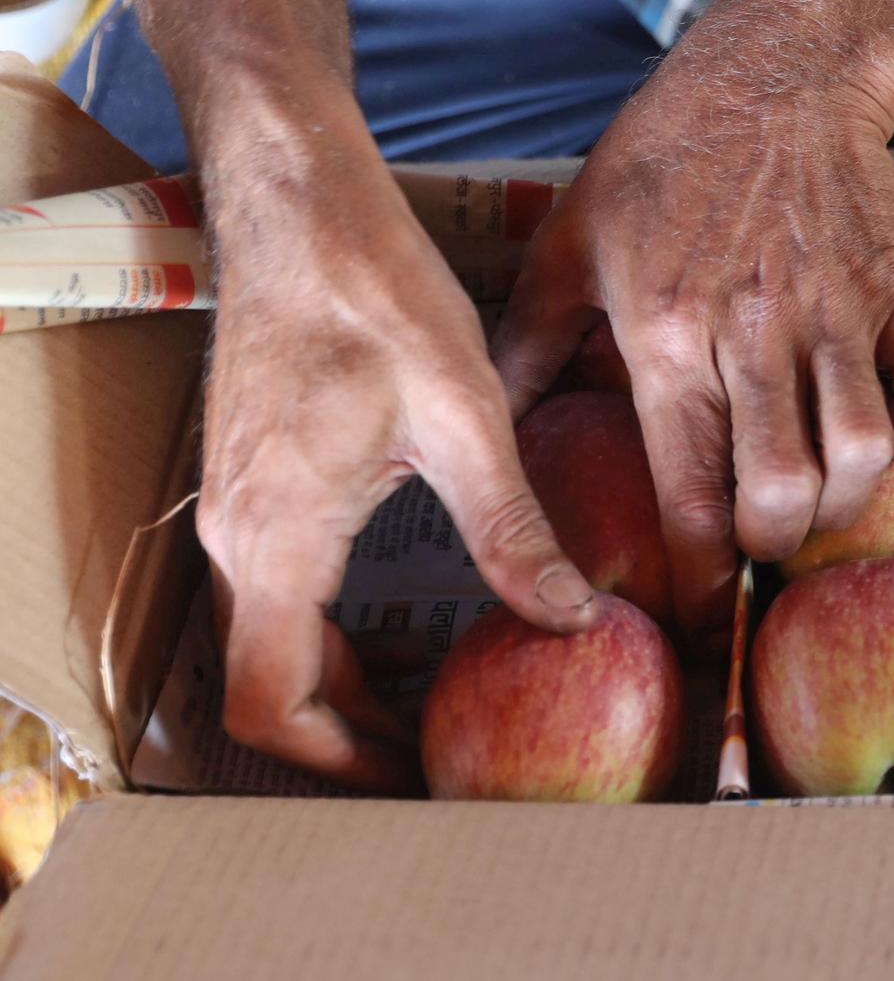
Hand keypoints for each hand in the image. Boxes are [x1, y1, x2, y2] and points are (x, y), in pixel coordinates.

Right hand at [196, 103, 597, 791]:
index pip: (272, 705)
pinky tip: (417, 626)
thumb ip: (511, 529)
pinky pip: (279, 595)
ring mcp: (234, 509)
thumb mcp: (463, 415)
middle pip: (271, 689)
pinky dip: (336, 634)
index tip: (420, 781)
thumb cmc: (372, 288)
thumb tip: (573, 619)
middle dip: (354, 739)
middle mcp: (236, 536)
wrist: (296, 199)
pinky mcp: (253, 481)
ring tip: (442, 707)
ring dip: (347, 688)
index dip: (342, 764)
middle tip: (449, 758)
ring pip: (273, 644)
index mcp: (275, 537)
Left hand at [492, 15, 893, 641]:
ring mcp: (840, 309)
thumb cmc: (662, 158)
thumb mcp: (572, 243)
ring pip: (867, 450)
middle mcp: (756, 330)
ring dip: (846, 504)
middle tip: (758, 546)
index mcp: (667, 332)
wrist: (773, 72)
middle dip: (773, 547)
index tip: (698, 616)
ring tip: (819, 505)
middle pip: (785, 489)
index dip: (697, 575)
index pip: (688, 488)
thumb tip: (486, 432)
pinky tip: (884, 437)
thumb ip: (529, 346)